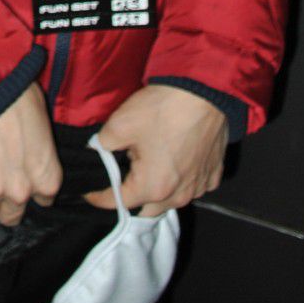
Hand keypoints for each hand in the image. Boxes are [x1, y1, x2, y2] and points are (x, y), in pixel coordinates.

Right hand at [0, 83, 61, 225]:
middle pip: (11, 214)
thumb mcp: (42, 120)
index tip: (20, 175)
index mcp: (47, 177)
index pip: (42, 201)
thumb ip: (39, 150)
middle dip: (4, 199)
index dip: (29, 186)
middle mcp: (22, 191)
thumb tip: (29, 148)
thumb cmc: (17, 94)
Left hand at [85, 86, 227, 216]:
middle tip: (120, 180)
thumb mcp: (119, 124)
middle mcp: (179, 195)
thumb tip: (97, 152)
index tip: (90, 193)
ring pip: (172, 201)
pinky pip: (192, 187)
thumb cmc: (161, 110)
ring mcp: (199, 187)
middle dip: (131, 200)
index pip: (119, 202)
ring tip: (146, 169)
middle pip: (147, 209)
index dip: (99, 197)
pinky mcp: (213, 175)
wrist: (203, 92)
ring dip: (157, 192)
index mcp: (153, 187)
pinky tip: (173, 163)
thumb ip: (101, 145)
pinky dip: (180, 182)